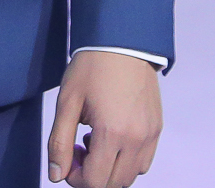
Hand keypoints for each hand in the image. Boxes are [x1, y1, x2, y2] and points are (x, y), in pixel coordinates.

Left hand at [47, 50, 161, 187]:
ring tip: (97, 141)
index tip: (69, 157)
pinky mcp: (157, 126)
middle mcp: (136, 137)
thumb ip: (59, 143)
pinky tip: (114, 136)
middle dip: (92, 175)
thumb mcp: (67, 102)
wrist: (122, 40)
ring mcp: (150, 133)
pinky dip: (127, 160)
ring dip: (111, 169)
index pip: (95, 182)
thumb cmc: (93, 66)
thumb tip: (57, 175)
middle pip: (113, 183)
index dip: (76, 178)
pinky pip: (144, 160)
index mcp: (112, 132)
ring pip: (130, 175)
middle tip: (80, 148)